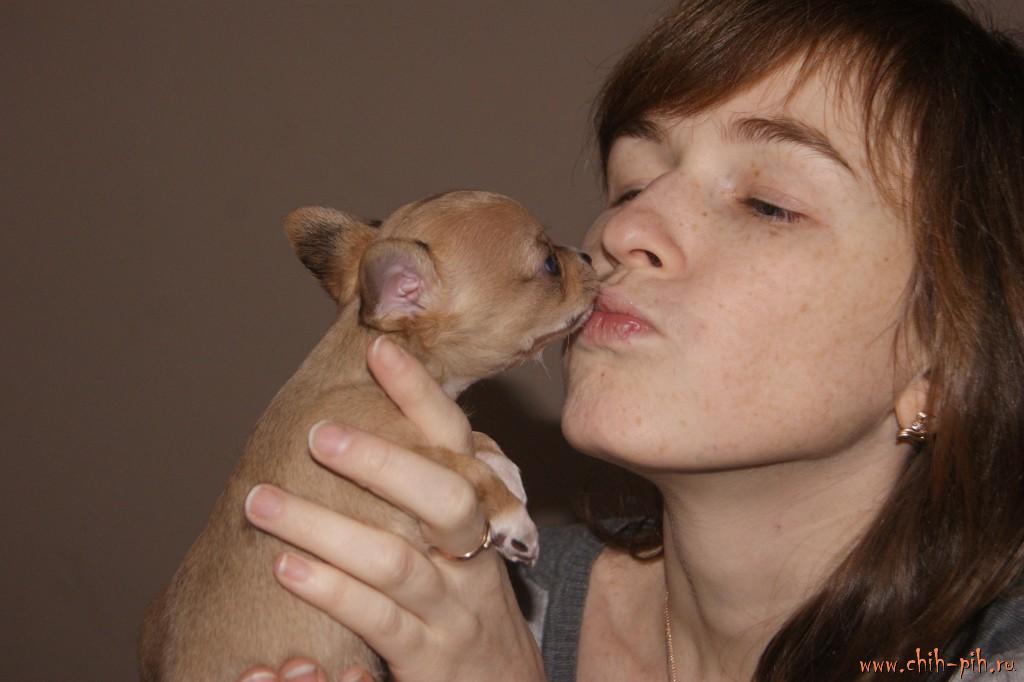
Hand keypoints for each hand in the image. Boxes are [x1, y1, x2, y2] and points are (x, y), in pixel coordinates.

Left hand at [242, 336, 544, 681]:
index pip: (457, 443)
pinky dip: (331, 589)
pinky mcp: (428, 657)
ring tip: (261, 501)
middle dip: (381, 458)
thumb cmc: (467, 605)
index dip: (421, 395)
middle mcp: (473, 555)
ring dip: (324, 526)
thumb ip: (433, 493)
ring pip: (395, 560)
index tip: (378, 350)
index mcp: (480, 516)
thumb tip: (385, 423)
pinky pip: (378, 621)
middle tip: (316, 432)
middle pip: (443, 496)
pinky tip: (285, 567)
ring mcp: (452, 608)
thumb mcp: (464, 544)